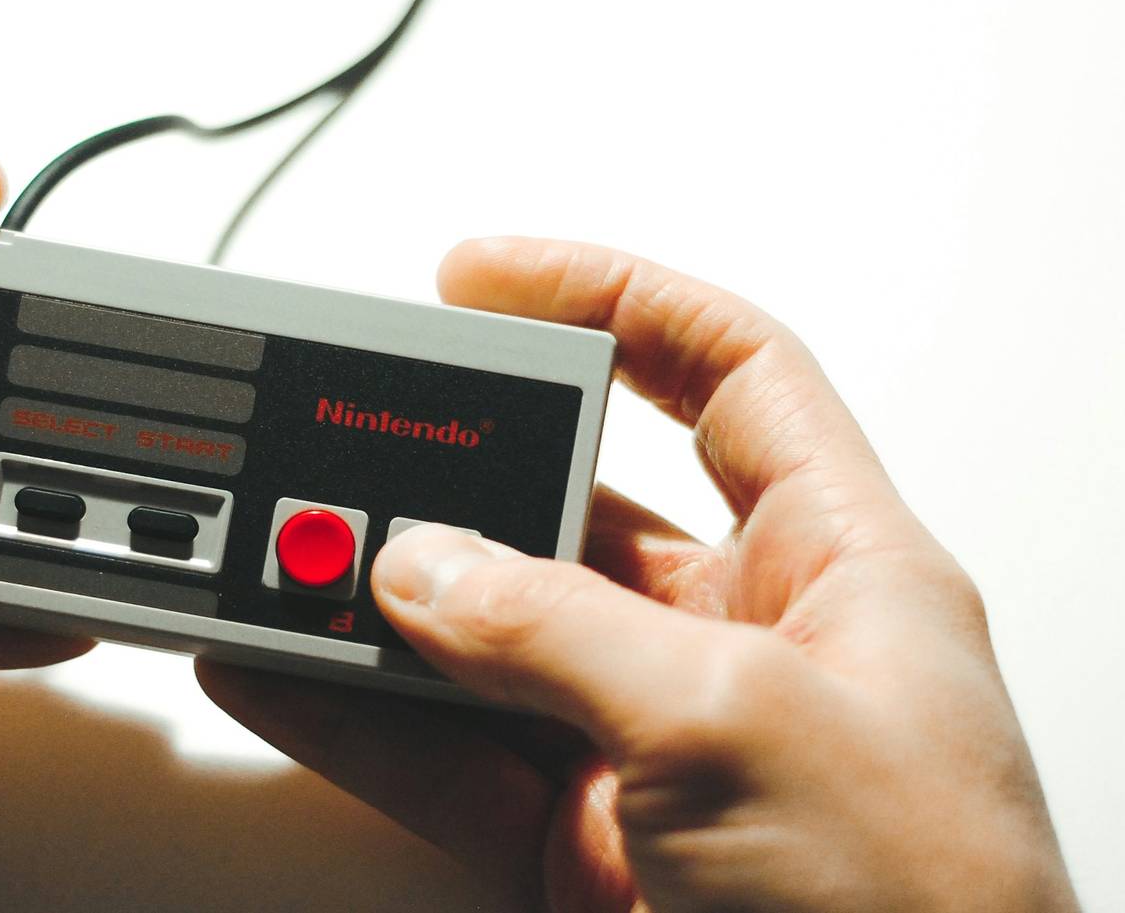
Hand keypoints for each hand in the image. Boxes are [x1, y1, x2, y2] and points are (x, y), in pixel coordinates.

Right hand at [200, 238, 1079, 911]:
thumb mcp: (739, 726)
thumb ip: (564, 633)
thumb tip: (430, 565)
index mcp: (841, 568)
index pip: (733, 376)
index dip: (617, 301)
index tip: (491, 276)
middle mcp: (748, 644)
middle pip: (580, 506)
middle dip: (463, 472)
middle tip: (352, 444)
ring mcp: (660, 749)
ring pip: (495, 639)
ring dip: (388, 603)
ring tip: (282, 559)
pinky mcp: (591, 848)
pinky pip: (454, 757)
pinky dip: (363, 719)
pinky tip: (290, 675)